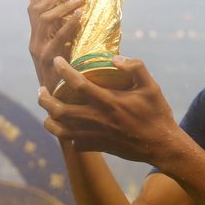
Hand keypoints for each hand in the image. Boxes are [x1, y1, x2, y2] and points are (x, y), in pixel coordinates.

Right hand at [27, 0, 85, 91]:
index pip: (34, 11)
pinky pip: (58, 38)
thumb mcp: (67, 57)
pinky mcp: (48, 61)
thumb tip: (84, 23)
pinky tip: (80, 15)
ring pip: (46, 20)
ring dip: (63, 5)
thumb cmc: (68, 82)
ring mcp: (39, 51)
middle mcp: (35, 44)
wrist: (59, 108)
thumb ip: (70, 42)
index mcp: (38, 41)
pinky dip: (69, 25)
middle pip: (39, 11)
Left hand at [38, 55, 180, 163]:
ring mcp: (96, 135)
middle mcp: (98, 119)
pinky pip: (74, 143)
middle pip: (59, 110)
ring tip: (48, 110)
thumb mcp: (152, 86)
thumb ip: (136, 67)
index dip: (63, 71)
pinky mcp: (98, 146)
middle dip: (45, 99)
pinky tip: (69, 128)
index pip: (77, 84)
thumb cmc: (157, 114)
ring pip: (61, 130)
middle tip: (42, 89)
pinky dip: (67, 135)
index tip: (57, 61)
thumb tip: (115, 58)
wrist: (162, 145)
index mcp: (109, 101)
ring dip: (49, 119)